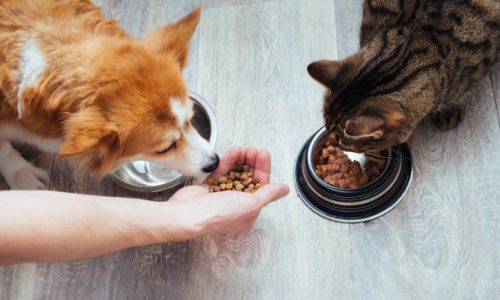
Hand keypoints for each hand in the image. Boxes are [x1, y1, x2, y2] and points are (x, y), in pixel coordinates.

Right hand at [167, 147, 288, 237]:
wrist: (188, 214)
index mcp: (248, 213)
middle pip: (248, 179)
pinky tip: (233, 151)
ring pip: (235, 173)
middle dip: (252, 163)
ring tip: (243, 149)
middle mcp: (236, 205)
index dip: (263, 170)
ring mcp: (222, 196)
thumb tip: (284, 189)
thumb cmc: (218, 214)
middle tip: (253, 150)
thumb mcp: (251, 204)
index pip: (261, 187)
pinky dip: (228, 161)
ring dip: (241, 160)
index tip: (263, 155)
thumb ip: (268, 194)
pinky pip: (222, 172)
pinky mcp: (209, 188)